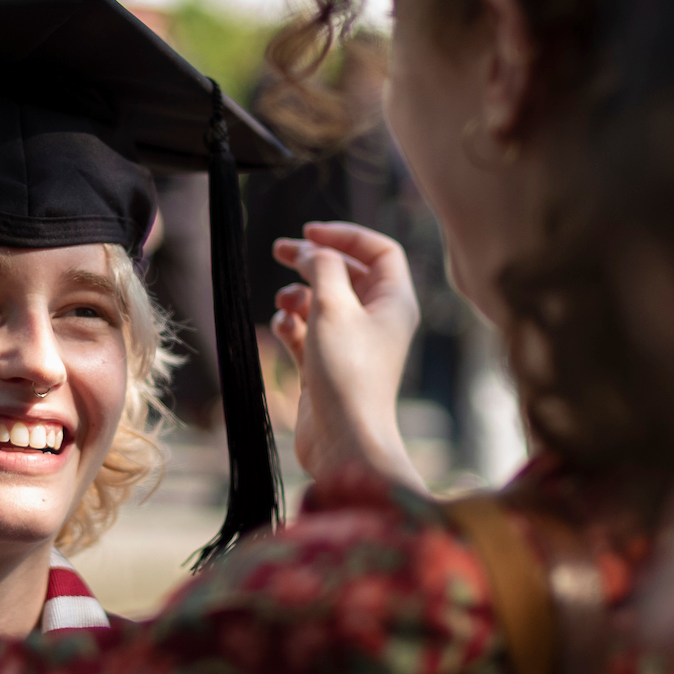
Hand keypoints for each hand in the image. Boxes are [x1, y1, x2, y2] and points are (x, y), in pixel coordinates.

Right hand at [271, 220, 424, 491]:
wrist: (344, 441)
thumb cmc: (347, 373)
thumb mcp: (333, 306)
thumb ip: (322, 267)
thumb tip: (312, 252)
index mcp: (394, 302)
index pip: (379, 251)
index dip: (346, 235)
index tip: (311, 233)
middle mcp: (378, 321)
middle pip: (347, 273)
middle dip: (313, 260)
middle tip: (279, 250)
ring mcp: (352, 345)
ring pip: (323, 303)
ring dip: (298, 295)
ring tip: (284, 304)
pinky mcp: (328, 367)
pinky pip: (308, 333)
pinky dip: (293, 326)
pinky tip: (283, 330)